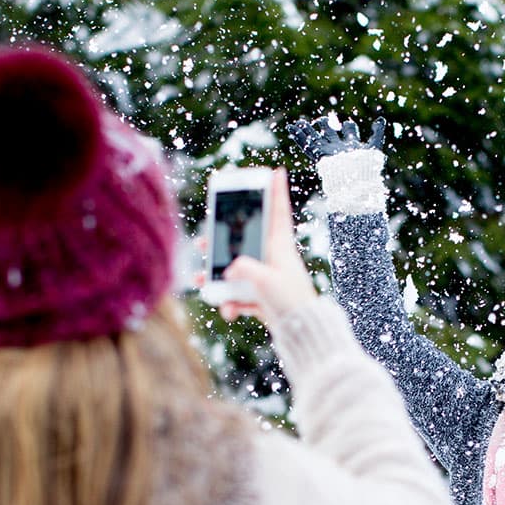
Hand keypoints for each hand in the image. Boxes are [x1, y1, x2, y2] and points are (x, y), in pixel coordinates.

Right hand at [218, 169, 315, 325]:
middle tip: (204, 241)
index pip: (278, 212)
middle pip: (245, 242)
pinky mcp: (263, 298)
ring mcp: (268, 278)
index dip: (277, 191)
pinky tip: (229, 313)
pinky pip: (241, 296)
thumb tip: (229, 270)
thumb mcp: (264, 280)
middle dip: (221, 243)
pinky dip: (232, 304)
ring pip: (237, 271)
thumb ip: (243, 268)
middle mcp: (274, 259)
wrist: (302, 333)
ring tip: (202, 280)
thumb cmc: (289, 301)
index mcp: (280, 246)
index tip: (277, 171)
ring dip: (218, 278)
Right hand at [287, 116, 385, 162]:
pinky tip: (291, 129)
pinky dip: (299, 137)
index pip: (348, 132)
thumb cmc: (366, 168)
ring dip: (307, 130)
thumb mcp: (374, 147)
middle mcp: (339, 149)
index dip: (348, 126)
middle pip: (330, 134)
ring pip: (315, 139)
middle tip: (320, 120)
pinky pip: (307, 146)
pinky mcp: (320, 157)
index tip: (347, 123)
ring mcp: (328, 153)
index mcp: (352, 146)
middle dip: (325, 126)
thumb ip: (377, 133)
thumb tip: (382, 119)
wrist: (356, 183)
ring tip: (298, 122)